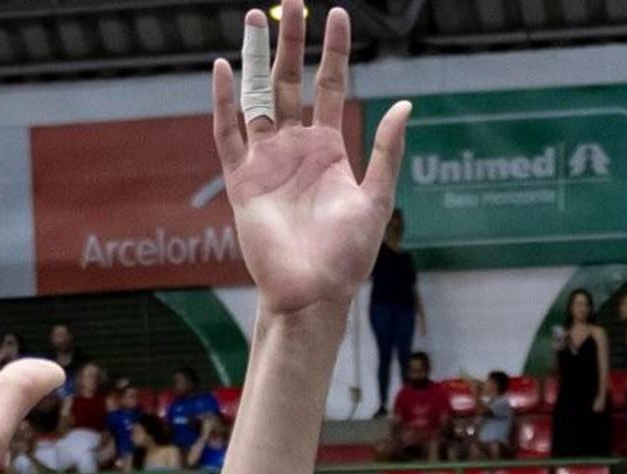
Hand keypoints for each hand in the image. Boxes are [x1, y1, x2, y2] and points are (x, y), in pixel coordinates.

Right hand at [208, 2, 409, 320]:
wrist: (313, 293)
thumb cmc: (348, 256)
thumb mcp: (376, 199)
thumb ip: (386, 151)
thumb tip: (405, 105)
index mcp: (328, 149)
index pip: (329, 86)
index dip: (333, 51)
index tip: (336, 14)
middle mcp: (295, 148)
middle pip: (290, 82)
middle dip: (291, 44)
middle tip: (291, 5)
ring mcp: (266, 161)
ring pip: (258, 98)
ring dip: (254, 60)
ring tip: (254, 20)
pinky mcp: (242, 180)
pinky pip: (228, 134)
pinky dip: (224, 103)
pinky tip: (222, 70)